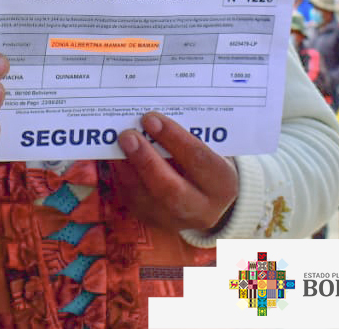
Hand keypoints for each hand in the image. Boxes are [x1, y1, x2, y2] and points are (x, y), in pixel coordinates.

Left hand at [111, 112, 238, 231]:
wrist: (209, 196)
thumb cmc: (207, 160)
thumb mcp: (210, 148)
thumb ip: (189, 135)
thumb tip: (152, 116)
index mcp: (223, 184)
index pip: (198, 160)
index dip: (173, 138)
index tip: (151, 119)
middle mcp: (203, 210)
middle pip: (170, 189)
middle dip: (146, 160)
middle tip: (128, 136)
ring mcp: (177, 221)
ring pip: (147, 199)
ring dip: (128, 169)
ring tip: (117, 145)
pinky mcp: (155, 222)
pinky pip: (134, 202)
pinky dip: (122, 178)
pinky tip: (115, 159)